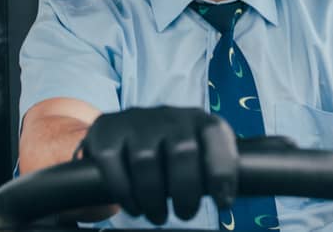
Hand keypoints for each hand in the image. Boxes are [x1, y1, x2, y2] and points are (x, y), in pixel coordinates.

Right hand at [78, 107, 237, 224]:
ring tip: (159, 216)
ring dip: (154, 198)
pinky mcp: (107, 131)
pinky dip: (125, 193)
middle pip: (182, 151)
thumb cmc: (170, 151)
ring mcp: (137, 121)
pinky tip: (135, 207)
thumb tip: (225, 197)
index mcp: (199, 120)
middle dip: (186, 192)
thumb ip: (213, 168)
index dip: (222, 172)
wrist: (123, 132)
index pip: (217, 136)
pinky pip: (113, 163)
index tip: (222, 202)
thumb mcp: (198, 152)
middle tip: (185, 214)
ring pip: (146, 160)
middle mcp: (170, 115)